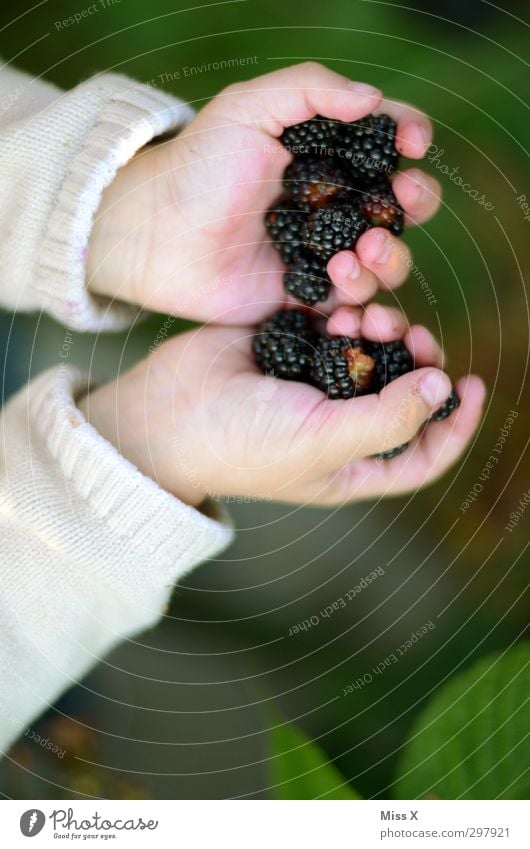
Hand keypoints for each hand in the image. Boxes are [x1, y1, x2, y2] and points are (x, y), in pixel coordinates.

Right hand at [78, 306, 484, 507]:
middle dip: (415, 361)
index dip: (455, 425)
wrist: (167, 413)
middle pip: (402, 391)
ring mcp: (314, 382)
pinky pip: (334, 323)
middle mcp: (338, 423)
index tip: (473, 384)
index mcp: (352, 463)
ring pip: (372, 350)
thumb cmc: (243, 445)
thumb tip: (440, 387)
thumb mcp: (322, 443)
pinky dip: (343, 312)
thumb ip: (387, 420)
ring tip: (365, 316)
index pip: (422, 455)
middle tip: (414, 335)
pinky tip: (338, 307)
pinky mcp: (290, 345)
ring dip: (380, 329)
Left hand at [87, 63, 440, 322]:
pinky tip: (339, 281)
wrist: (157, 235)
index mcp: (325, 155)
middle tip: (403, 199)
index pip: (386, 142)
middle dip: (416, 200)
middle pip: (400, 205)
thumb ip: (311, 90)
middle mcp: (332, 206)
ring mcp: (323, 255)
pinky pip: (353, 302)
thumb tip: (374, 99)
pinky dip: (360, 295)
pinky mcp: (308, 298)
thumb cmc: (198, 167)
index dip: (410, 137)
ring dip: (390, 254)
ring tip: (362, 251)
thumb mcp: (249, 109)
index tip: (413, 142)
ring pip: (386, 259)